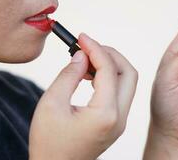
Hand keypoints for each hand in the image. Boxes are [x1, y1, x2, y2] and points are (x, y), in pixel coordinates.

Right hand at [29, 33, 137, 159]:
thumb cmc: (48, 141)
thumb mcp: (51, 104)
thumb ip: (69, 74)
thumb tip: (82, 54)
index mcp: (105, 114)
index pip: (109, 70)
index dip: (95, 48)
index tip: (81, 37)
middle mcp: (120, 118)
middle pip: (129, 73)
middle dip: (110, 54)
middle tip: (88, 46)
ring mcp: (121, 121)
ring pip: (127, 81)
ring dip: (111, 64)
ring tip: (86, 59)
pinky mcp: (117, 122)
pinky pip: (120, 92)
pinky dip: (109, 77)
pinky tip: (90, 74)